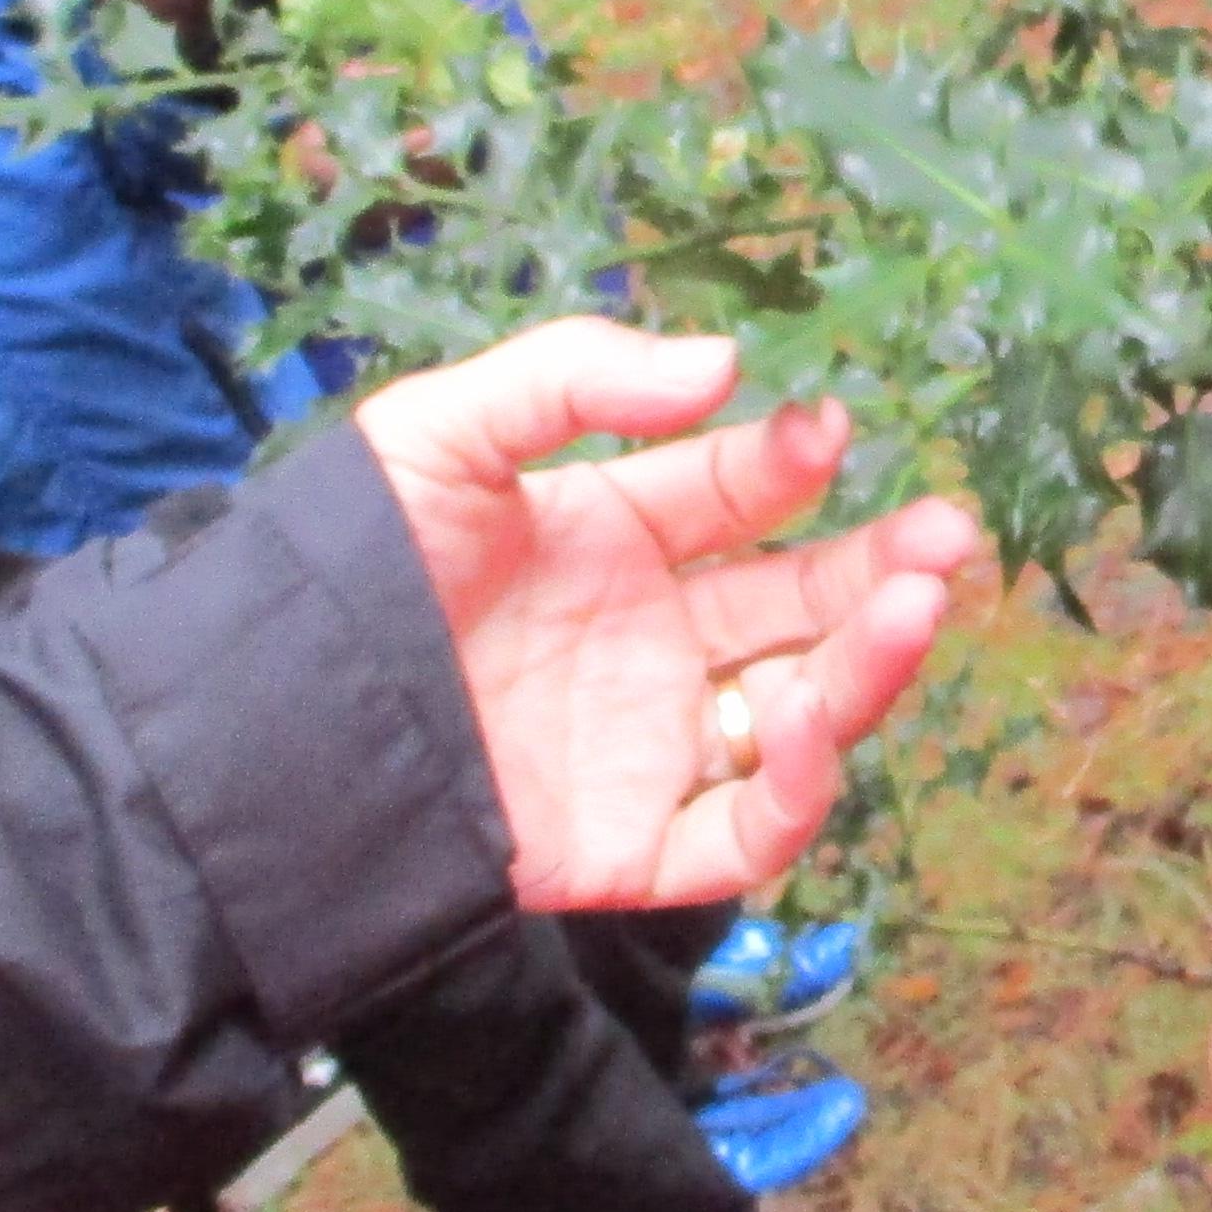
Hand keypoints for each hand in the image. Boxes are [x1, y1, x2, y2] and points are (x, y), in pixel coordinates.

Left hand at [352, 317, 987, 908]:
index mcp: (610, 540)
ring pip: (801, 712)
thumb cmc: (347, 569)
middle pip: (799, 605)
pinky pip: (746, 831)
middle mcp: (647, 644)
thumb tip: (729, 365)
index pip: (737, 497)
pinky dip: (800, 783)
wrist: (263, 725)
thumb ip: (577, 378)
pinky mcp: (630, 846)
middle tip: (949, 533)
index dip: (794, 463)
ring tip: (917, 603)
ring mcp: (647, 746)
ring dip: (871, 661)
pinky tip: (813, 710)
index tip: (833, 431)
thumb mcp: (441, 433)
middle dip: (882, 567)